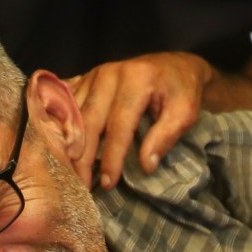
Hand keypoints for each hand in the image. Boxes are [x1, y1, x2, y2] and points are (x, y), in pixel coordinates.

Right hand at [67, 52, 213, 189]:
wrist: (175, 66)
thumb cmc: (181, 91)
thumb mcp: (185, 113)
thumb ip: (165, 137)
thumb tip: (145, 167)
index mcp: (136, 79)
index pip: (119, 124)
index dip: (112, 156)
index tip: (108, 183)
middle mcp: (110, 73)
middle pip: (89, 119)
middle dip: (84, 156)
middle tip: (82, 185)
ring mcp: (95, 74)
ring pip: (75, 113)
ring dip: (71, 145)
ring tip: (71, 173)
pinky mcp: (87, 79)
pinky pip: (70, 106)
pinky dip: (66, 129)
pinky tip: (65, 151)